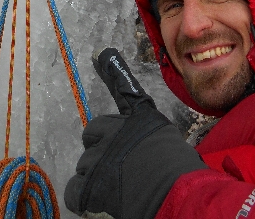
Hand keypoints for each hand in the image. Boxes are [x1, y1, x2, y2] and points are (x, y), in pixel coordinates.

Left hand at [65, 48, 206, 218]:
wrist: (177, 194)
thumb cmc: (181, 174)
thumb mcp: (169, 143)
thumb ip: (148, 139)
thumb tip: (142, 150)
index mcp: (139, 119)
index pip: (124, 89)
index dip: (112, 69)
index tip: (100, 53)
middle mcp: (115, 131)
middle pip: (92, 133)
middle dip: (99, 148)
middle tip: (117, 167)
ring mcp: (99, 156)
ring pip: (84, 164)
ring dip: (95, 177)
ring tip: (119, 189)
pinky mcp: (90, 182)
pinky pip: (74, 189)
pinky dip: (83, 198)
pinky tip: (100, 201)